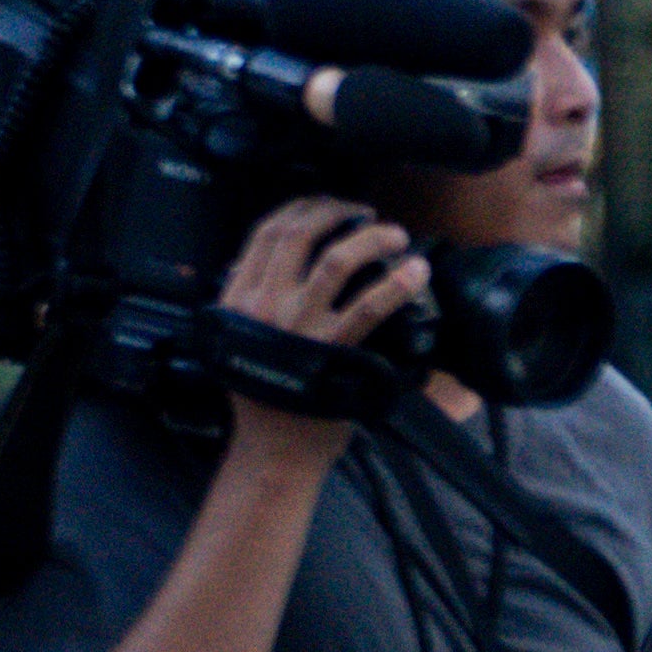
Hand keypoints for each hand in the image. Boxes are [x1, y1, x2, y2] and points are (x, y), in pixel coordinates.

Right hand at [217, 195, 429, 445]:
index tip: (326, 204)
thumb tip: (255, 261)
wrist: (274, 447)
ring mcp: (300, 326)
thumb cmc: (263, 396)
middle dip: (336, 211)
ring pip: (336, 260)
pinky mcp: (334, 350)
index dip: (301, 208)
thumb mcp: (235, 339)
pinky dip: (396, 283)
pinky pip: (369, 306)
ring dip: (371, 238)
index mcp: (239, 298)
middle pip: (300, 234)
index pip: (266, 233)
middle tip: (364, 213)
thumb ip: (244, 299)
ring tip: (396, 235)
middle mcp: (265, 305)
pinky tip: (416, 272)